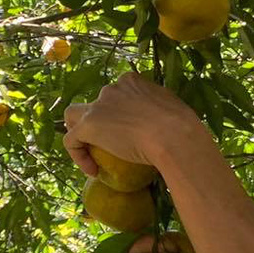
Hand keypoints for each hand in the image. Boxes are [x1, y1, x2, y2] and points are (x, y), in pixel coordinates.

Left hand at [62, 73, 207, 180]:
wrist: (173, 135)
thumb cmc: (181, 125)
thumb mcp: (172, 108)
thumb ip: (160, 108)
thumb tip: (164, 121)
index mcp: (131, 81)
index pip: (116, 93)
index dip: (118, 113)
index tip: (128, 133)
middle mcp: (111, 88)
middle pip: (96, 103)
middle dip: (98, 120)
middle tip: (109, 142)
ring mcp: (98, 105)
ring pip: (74, 115)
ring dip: (78, 131)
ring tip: (89, 152)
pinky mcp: (88, 125)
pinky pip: (72, 140)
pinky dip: (78, 155)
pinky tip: (92, 171)